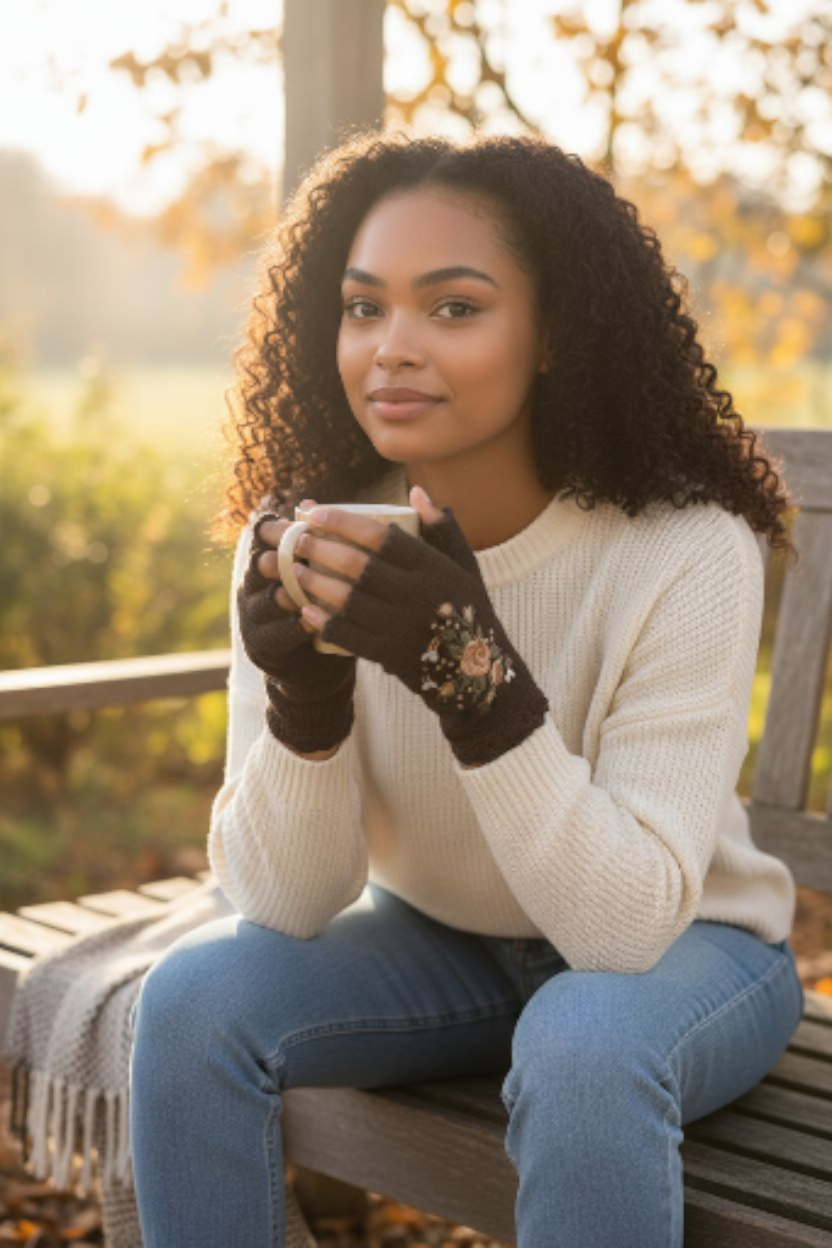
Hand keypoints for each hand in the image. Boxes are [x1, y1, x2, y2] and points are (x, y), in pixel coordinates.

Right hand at [236, 500, 358, 752]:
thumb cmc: (322, 607)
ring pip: (268, 598)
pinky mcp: (263, 646)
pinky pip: (278, 633)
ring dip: (290, 589)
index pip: (262, 537)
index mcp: (265, 563)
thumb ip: (315, 543)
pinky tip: (313, 619)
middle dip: (284, 554)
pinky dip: (296, 625)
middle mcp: (252, 587)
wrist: (312, 665)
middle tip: (308, 546)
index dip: (279, 526)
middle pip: (261, 564)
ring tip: (310, 583)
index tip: (305, 518)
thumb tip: (313, 502)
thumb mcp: (317, 573)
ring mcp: (254, 617)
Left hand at [295, 486, 548, 766]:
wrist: (476, 671)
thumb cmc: (465, 609)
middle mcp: (419, 594)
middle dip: (320, 549)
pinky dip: (324, 620)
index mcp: (434, 567)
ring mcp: (403, 627)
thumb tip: (415, 492)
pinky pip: (348, 634)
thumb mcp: (463, 566)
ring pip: (348, 599)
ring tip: (295, 570)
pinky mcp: (390, 655)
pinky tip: (305, 609)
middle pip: (359, 566)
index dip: (344, 522)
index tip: (314, 512)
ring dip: (315, 583)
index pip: (382, 536)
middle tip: (295, 539)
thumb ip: (441, 529)